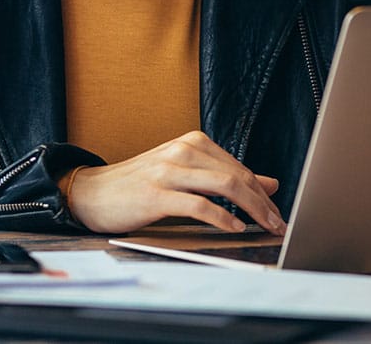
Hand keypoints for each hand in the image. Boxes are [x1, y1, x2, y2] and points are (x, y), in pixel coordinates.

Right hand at [65, 131, 284, 234]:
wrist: (91, 192)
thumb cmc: (140, 185)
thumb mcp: (186, 174)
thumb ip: (225, 177)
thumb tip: (270, 184)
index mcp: (193, 143)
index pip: (240, 168)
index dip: (263, 192)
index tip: (277, 213)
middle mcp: (184, 150)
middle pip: (237, 176)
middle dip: (263, 202)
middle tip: (279, 223)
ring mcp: (169, 170)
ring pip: (225, 186)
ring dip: (252, 209)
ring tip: (264, 226)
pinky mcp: (156, 194)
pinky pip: (199, 205)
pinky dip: (222, 218)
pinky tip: (234, 228)